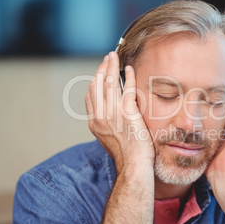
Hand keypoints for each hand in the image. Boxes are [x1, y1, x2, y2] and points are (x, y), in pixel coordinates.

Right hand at [85, 52, 154, 173]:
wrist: (133, 166)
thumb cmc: (126, 156)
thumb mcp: (109, 140)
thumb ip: (107, 125)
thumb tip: (111, 116)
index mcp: (94, 122)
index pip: (91, 95)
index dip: (94, 79)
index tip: (100, 70)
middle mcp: (100, 116)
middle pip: (97, 84)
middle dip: (101, 68)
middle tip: (108, 57)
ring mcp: (113, 113)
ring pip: (109, 83)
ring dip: (112, 66)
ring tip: (115, 56)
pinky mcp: (128, 112)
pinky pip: (127, 88)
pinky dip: (128, 76)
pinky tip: (129, 69)